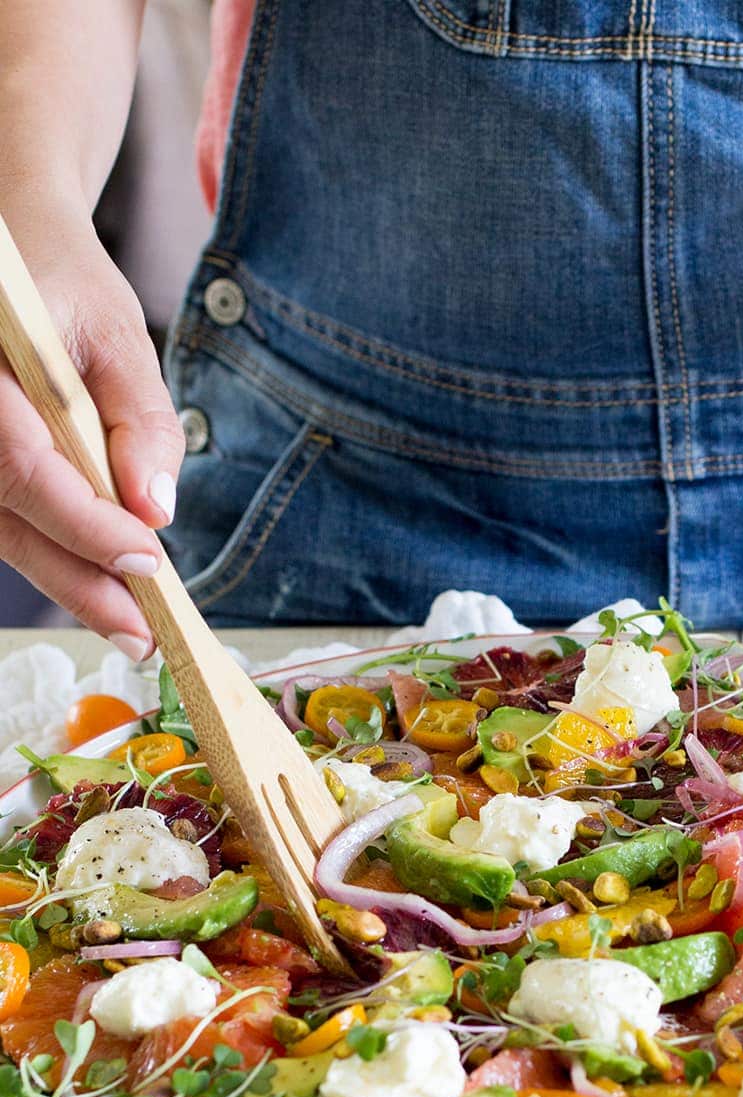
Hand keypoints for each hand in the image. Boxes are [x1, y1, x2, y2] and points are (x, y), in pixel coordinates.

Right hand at [0, 204, 183, 657]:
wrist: (12, 247)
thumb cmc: (64, 284)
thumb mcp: (118, 334)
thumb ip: (140, 419)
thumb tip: (156, 508)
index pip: (22, 466)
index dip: (85, 525)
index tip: (148, 561)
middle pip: (6, 516)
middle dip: (78, 579)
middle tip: (142, 632)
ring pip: (2, 530)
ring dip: (68, 582)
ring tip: (133, 625)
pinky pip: (3, 521)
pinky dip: (54, 557)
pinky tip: (102, 588)